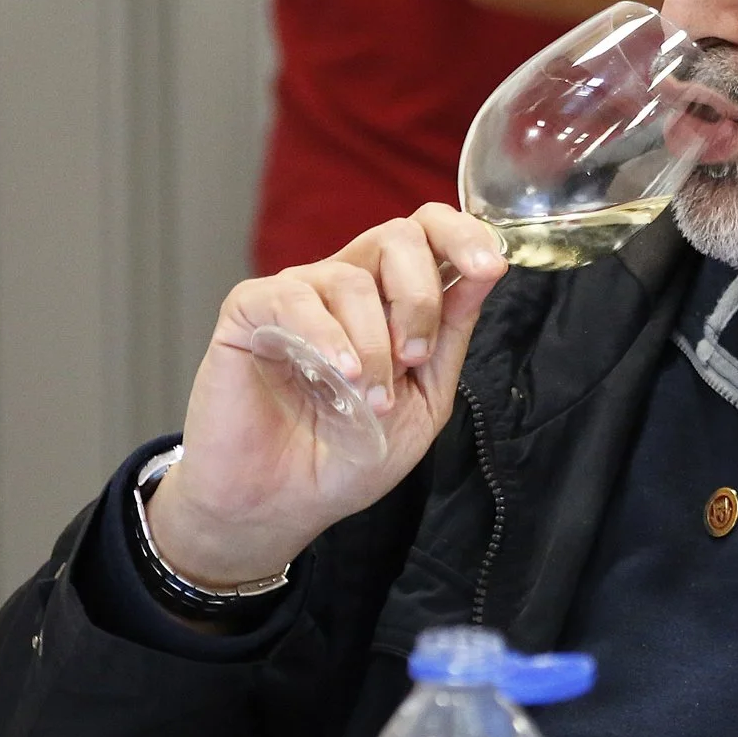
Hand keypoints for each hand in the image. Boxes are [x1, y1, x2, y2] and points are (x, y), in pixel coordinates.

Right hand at [144, 204, 507, 586]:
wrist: (282, 505)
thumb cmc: (349, 456)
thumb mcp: (425, 399)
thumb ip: (452, 334)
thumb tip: (486, 272)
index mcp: (391, 299)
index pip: (429, 231)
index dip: (463, 234)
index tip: (488, 268)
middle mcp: (347, 286)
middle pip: (398, 236)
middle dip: (420, 297)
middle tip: (415, 357)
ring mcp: (298, 295)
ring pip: (352, 276)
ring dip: (373, 343)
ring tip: (369, 398)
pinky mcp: (249, 311)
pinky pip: (294, 297)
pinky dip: (326, 335)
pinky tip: (338, 374)